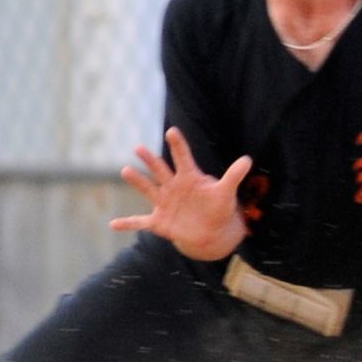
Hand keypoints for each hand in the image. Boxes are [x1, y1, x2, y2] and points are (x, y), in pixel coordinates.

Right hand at [110, 127, 251, 260]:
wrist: (211, 231)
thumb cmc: (217, 208)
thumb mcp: (226, 192)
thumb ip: (234, 176)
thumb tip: (248, 159)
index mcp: (189, 178)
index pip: (183, 158)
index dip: (178, 145)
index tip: (172, 130)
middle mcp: (173, 187)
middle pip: (160, 170)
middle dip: (151, 160)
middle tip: (139, 147)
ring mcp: (164, 203)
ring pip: (148, 190)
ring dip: (138, 181)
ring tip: (126, 170)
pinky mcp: (159, 222)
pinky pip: (140, 222)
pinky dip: (128, 223)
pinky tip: (113, 224)